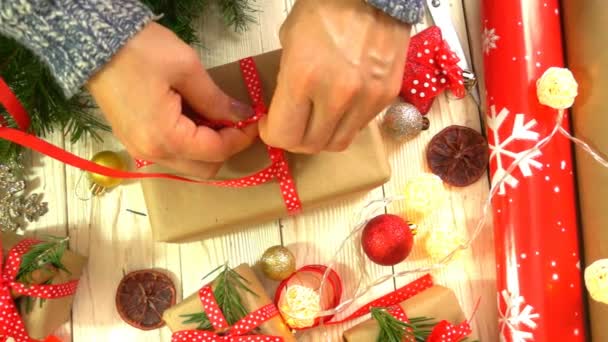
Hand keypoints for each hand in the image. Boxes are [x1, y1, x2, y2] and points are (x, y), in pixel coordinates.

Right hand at [87, 23, 256, 177]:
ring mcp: (140, 150)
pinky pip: (171, 155)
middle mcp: (152, 153)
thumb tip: (242, 116)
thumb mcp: (186, 69)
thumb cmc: (141, 52)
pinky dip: (189, 145)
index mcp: (166, 137)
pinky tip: (193, 119)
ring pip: (188, 166)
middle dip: (225, 148)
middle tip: (234, 121)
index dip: (241, 138)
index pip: (216, 152)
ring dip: (207, 149)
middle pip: (204, 169)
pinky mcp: (134, 142)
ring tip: (214, 118)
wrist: (93, 44)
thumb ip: (216, 99)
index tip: (254, 121)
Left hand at [261, 0, 410, 152]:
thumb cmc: (325, 7)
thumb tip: (289, 107)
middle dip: (295, 139)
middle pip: (311, 145)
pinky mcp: (387, 97)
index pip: (284, 135)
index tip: (270, 124)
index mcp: (303, 77)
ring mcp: (366, 99)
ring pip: (338, 143)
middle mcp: (337, 96)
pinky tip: (341, 105)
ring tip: (317, 119)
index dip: (272, 134)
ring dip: (322, 136)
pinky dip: (346, 123)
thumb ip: (287, 81)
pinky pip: (360, 127)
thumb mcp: (290, 40)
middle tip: (292, 124)